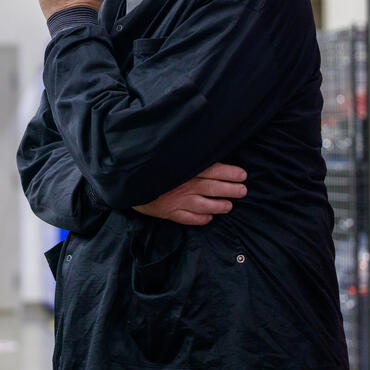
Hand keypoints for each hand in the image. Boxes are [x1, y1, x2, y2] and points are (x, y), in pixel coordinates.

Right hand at [133, 164, 247, 225]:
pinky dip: (201, 219)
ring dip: (220, 206)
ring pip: (205, 206)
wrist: (126, 180)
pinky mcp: (169, 212)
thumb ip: (188, 154)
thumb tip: (206, 150)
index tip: (242, 174)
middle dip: (232, 190)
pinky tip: (208, 218)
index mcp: (187, 169)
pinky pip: (189, 218)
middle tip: (243, 191)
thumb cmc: (150, 165)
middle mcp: (185, 185)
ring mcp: (178, 201)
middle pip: (214, 188)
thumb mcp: (169, 154)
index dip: (230, 173)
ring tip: (229, 206)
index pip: (215, 170)